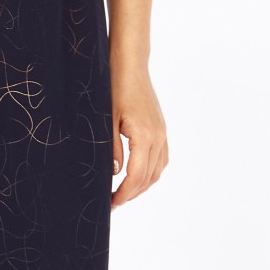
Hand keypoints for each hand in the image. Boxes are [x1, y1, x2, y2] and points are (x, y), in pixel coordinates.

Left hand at [110, 60, 169, 207]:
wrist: (130, 66)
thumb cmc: (115, 89)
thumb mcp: (107, 120)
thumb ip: (112, 148)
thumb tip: (115, 173)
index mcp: (144, 135)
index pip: (137, 176)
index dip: (124, 193)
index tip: (111, 203)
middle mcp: (158, 136)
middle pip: (149, 177)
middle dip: (132, 194)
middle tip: (113, 203)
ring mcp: (162, 133)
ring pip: (158, 170)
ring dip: (142, 185)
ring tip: (124, 193)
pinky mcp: (161, 129)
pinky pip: (162, 159)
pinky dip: (151, 172)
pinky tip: (137, 176)